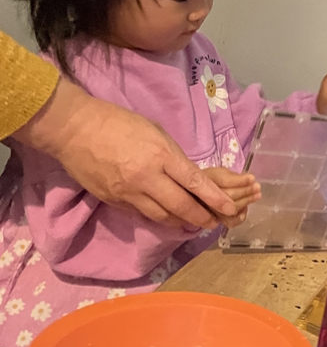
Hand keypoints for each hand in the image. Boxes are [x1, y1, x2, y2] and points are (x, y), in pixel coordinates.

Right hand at [11, 78, 236, 228]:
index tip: (231, 208)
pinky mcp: (114, 201)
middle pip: (181, 206)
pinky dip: (159, 217)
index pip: (194, 182)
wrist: (75, 130)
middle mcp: (147, 178)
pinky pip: (142, 214)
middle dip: (201, 217)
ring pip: (162, 216)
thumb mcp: (156, 133)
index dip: (215, 198)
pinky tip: (168, 217)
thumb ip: (172, 157)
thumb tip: (187, 176)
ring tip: (194, 223)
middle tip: (214, 222)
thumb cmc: (120, 123)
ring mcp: (129, 193)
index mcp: (161, 155)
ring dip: (181, 221)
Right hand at [202, 167, 260, 227]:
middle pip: (227, 195)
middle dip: (245, 191)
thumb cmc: (212, 181)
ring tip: (257, 195)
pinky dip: (240, 216)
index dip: (240, 181)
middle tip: (257, 187)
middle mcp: (202, 196)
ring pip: (229, 210)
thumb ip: (232, 176)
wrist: (196, 196)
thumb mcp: (219, 173)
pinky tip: (245, 209)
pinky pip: (229, 222)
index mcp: (203, 179)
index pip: (223, 181)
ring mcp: (207, 211)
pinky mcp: (213, 220)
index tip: (252, 178)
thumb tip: (249, 179)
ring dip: (246, 202)